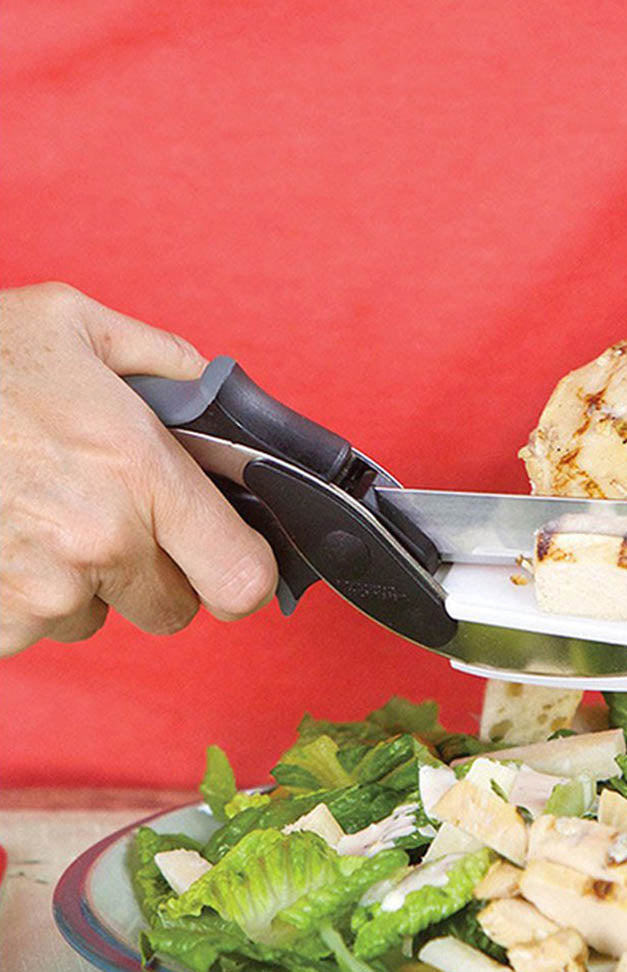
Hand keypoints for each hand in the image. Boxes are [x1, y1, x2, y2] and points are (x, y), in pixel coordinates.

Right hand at [0, 283, 276, 655]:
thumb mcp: (74, 323)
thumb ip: (166, 361)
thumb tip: (213, 390)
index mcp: (141, 473)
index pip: (241, 578)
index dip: (242, 576)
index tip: (226, 560)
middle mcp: (101, 541)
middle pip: (173, 608)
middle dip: (155, 574)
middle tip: (113, 522)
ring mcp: (43, 589)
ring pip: (97, 617)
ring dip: (82, 584)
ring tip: (38, 517)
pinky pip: (33, 630)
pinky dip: (22, 600)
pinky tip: (3, 542)